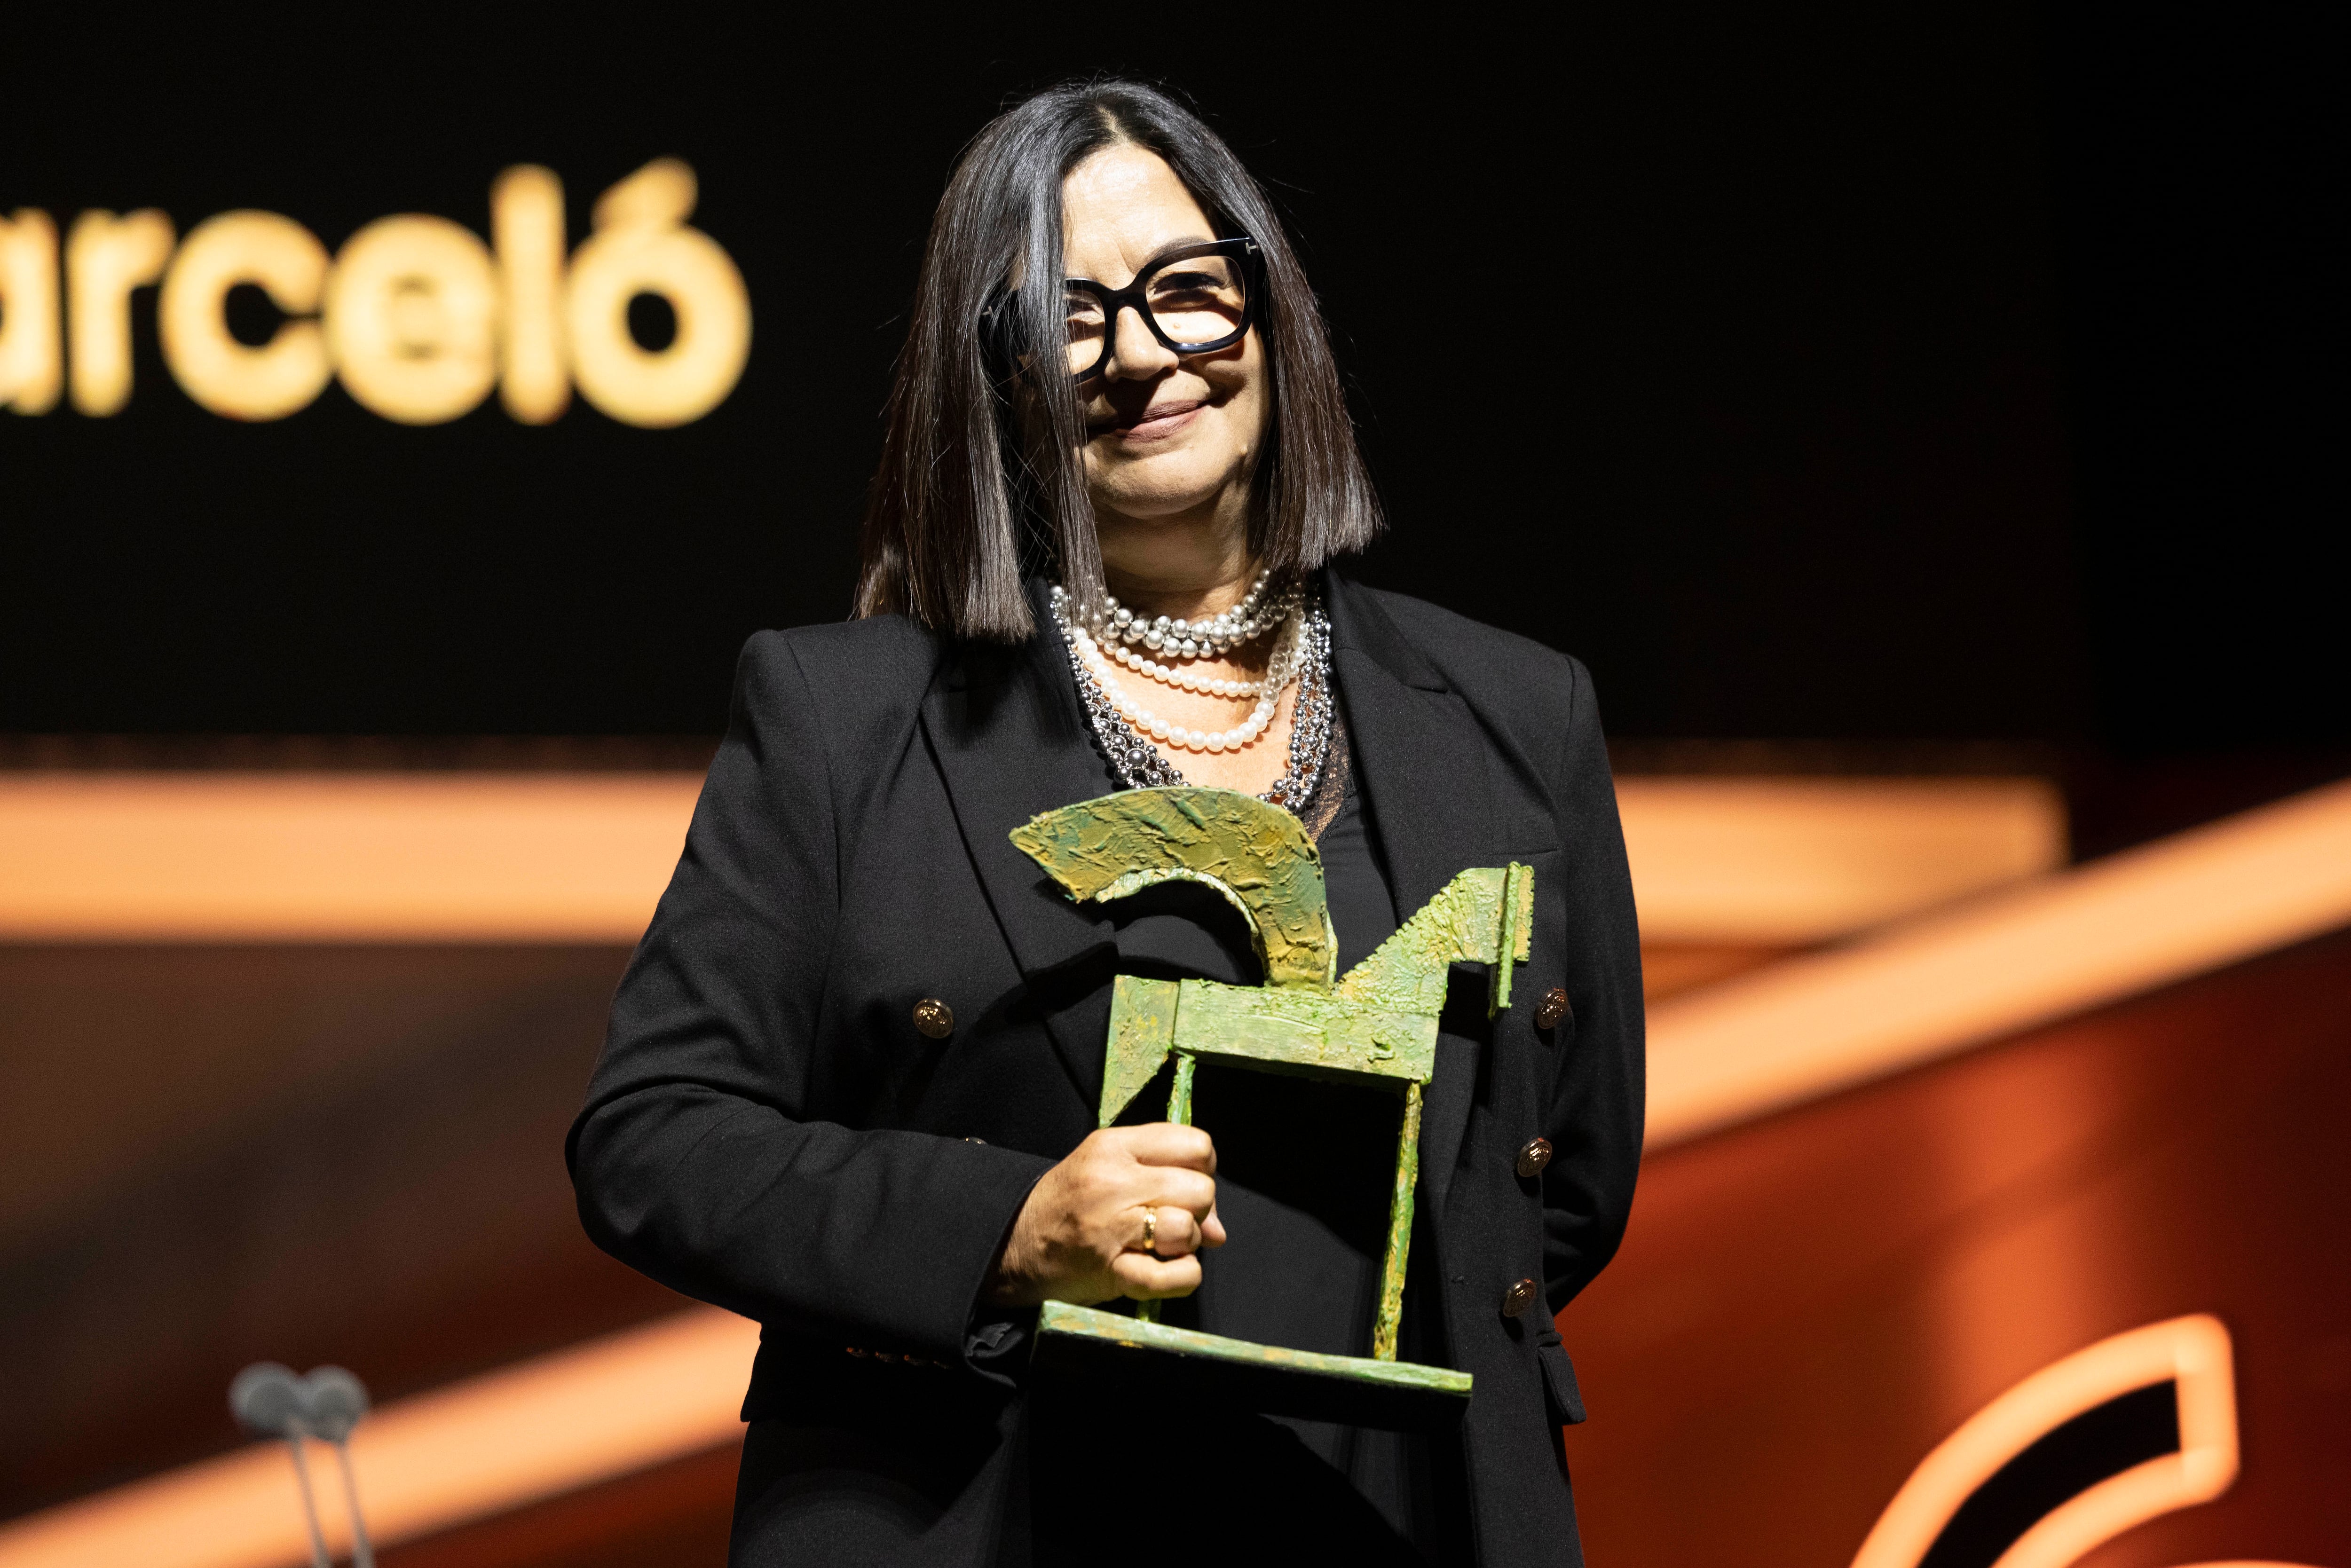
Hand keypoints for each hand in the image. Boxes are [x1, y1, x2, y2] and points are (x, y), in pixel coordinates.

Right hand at [982, 1124, 1226, 1307]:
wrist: (1014, 1244)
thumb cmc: (1070, 1203)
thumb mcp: (1109, 1170)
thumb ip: (1166, 1180)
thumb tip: (1219, 1229)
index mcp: (1113, 1146)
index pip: (1196, 1145)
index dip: (1202, 1169)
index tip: (1182, 1185)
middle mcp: (1111, 1182)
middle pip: (1200, 1189)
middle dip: (1199, 1210)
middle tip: (1171, 1220)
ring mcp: (1109, 1227)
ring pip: (1189, 1229)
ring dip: (1187, 1244)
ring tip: (1162, 1245)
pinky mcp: (1110, 1272)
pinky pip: (1175, 1276)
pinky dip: (1183, 1278)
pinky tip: (1168, 1271)